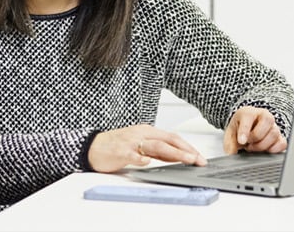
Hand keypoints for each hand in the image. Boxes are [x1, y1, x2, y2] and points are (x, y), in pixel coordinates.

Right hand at [87, 124, 206, 172]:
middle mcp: (142, 134)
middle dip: (186, 150)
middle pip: (168, 140)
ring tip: (185, 160)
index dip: (188, 147)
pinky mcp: (120, 151)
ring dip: (173, 153)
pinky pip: (132, 154)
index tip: (200, 158)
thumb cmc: (117, 146)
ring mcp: (131, 142)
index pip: (173, 138)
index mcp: (148, 132)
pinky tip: (147, 162)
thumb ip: (158, 151)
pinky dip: (140, 158)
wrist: (92, 147)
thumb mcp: (141, 146)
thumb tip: (178, 158)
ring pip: (155, 146)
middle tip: (198, 160)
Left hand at [223, 106, 286, 154]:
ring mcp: (273, 126)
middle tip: (248, 144)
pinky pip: (282, 143)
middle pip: (267, 122)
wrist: (246, 131)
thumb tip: (231, 153)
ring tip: (253, 147)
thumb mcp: (230, 134)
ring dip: (263, 145)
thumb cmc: (239, 130)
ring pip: (274, 133)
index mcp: (249, 112)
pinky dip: (274, 149)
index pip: (249, 116)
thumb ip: (229, 144)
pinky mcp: (279, 137)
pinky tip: (265, 151)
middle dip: (256, 137)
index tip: (242, 141)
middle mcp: (263, 116)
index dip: (245, 130)